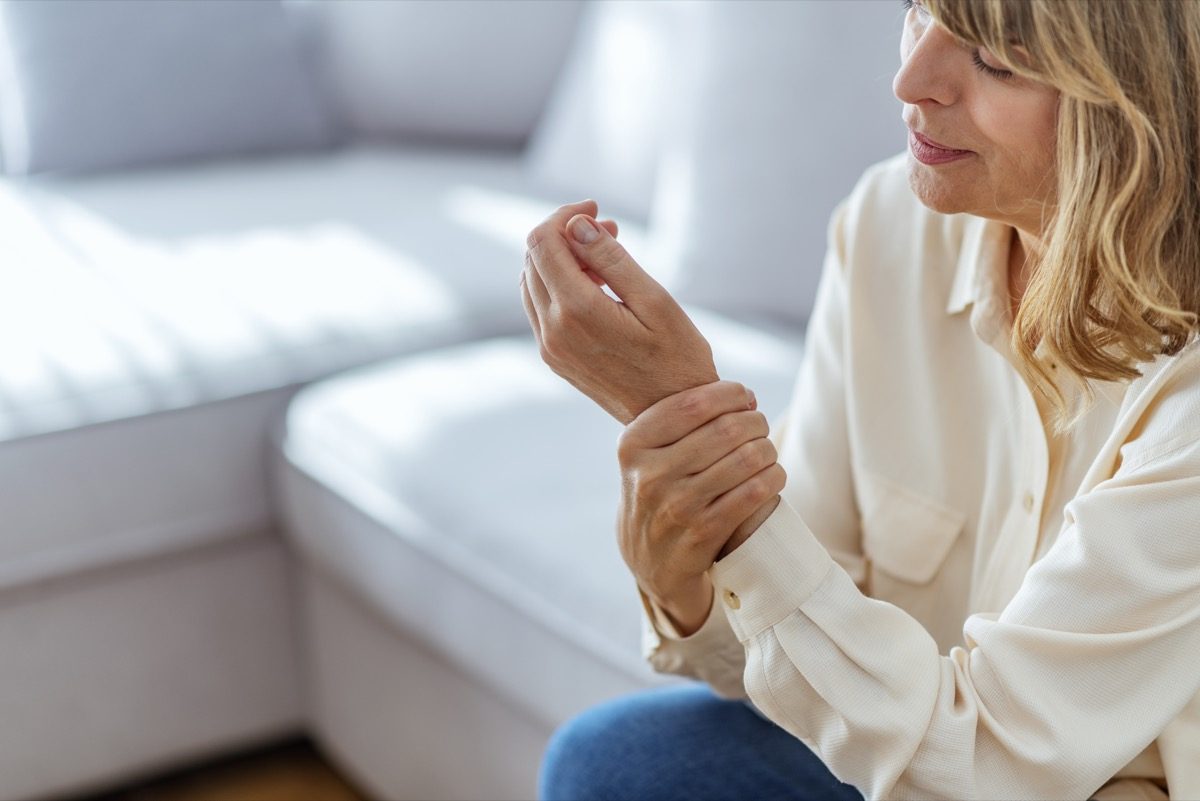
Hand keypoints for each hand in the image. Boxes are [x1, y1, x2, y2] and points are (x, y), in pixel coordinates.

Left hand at [520, 200, 718, 423]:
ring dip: (560, 258)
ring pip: (532, 281)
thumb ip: (612, 259)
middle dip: (565, 233)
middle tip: (609, 229)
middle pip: (533, 258)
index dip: (564, 215)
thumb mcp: (655, 301)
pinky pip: (539, 307)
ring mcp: (550, 347)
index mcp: (577, 311)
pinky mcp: (554, 358)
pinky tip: (594, 286)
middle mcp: (553, 330)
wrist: (673, 419)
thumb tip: (576, 225)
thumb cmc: (677, 359)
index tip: (597, 209)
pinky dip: (559, 285)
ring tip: (605, 257)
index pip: (543, 242)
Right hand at [617, 381, 786, 634]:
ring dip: (768, 449)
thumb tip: (740, 394)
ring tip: (767, 451)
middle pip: (726, 429)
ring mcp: (676, 507)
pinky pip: (753, 494)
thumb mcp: (648, 455)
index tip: (745, 397)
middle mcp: (649, 474)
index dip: (730, 394)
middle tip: (760, 425)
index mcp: (633, 445)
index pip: (693, 403)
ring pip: (746, 459)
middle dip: (754, 421)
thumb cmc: (659, 492)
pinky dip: (773, 478)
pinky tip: (773, 476)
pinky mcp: (702, 534)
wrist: (650, 561)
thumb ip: (679, 421)